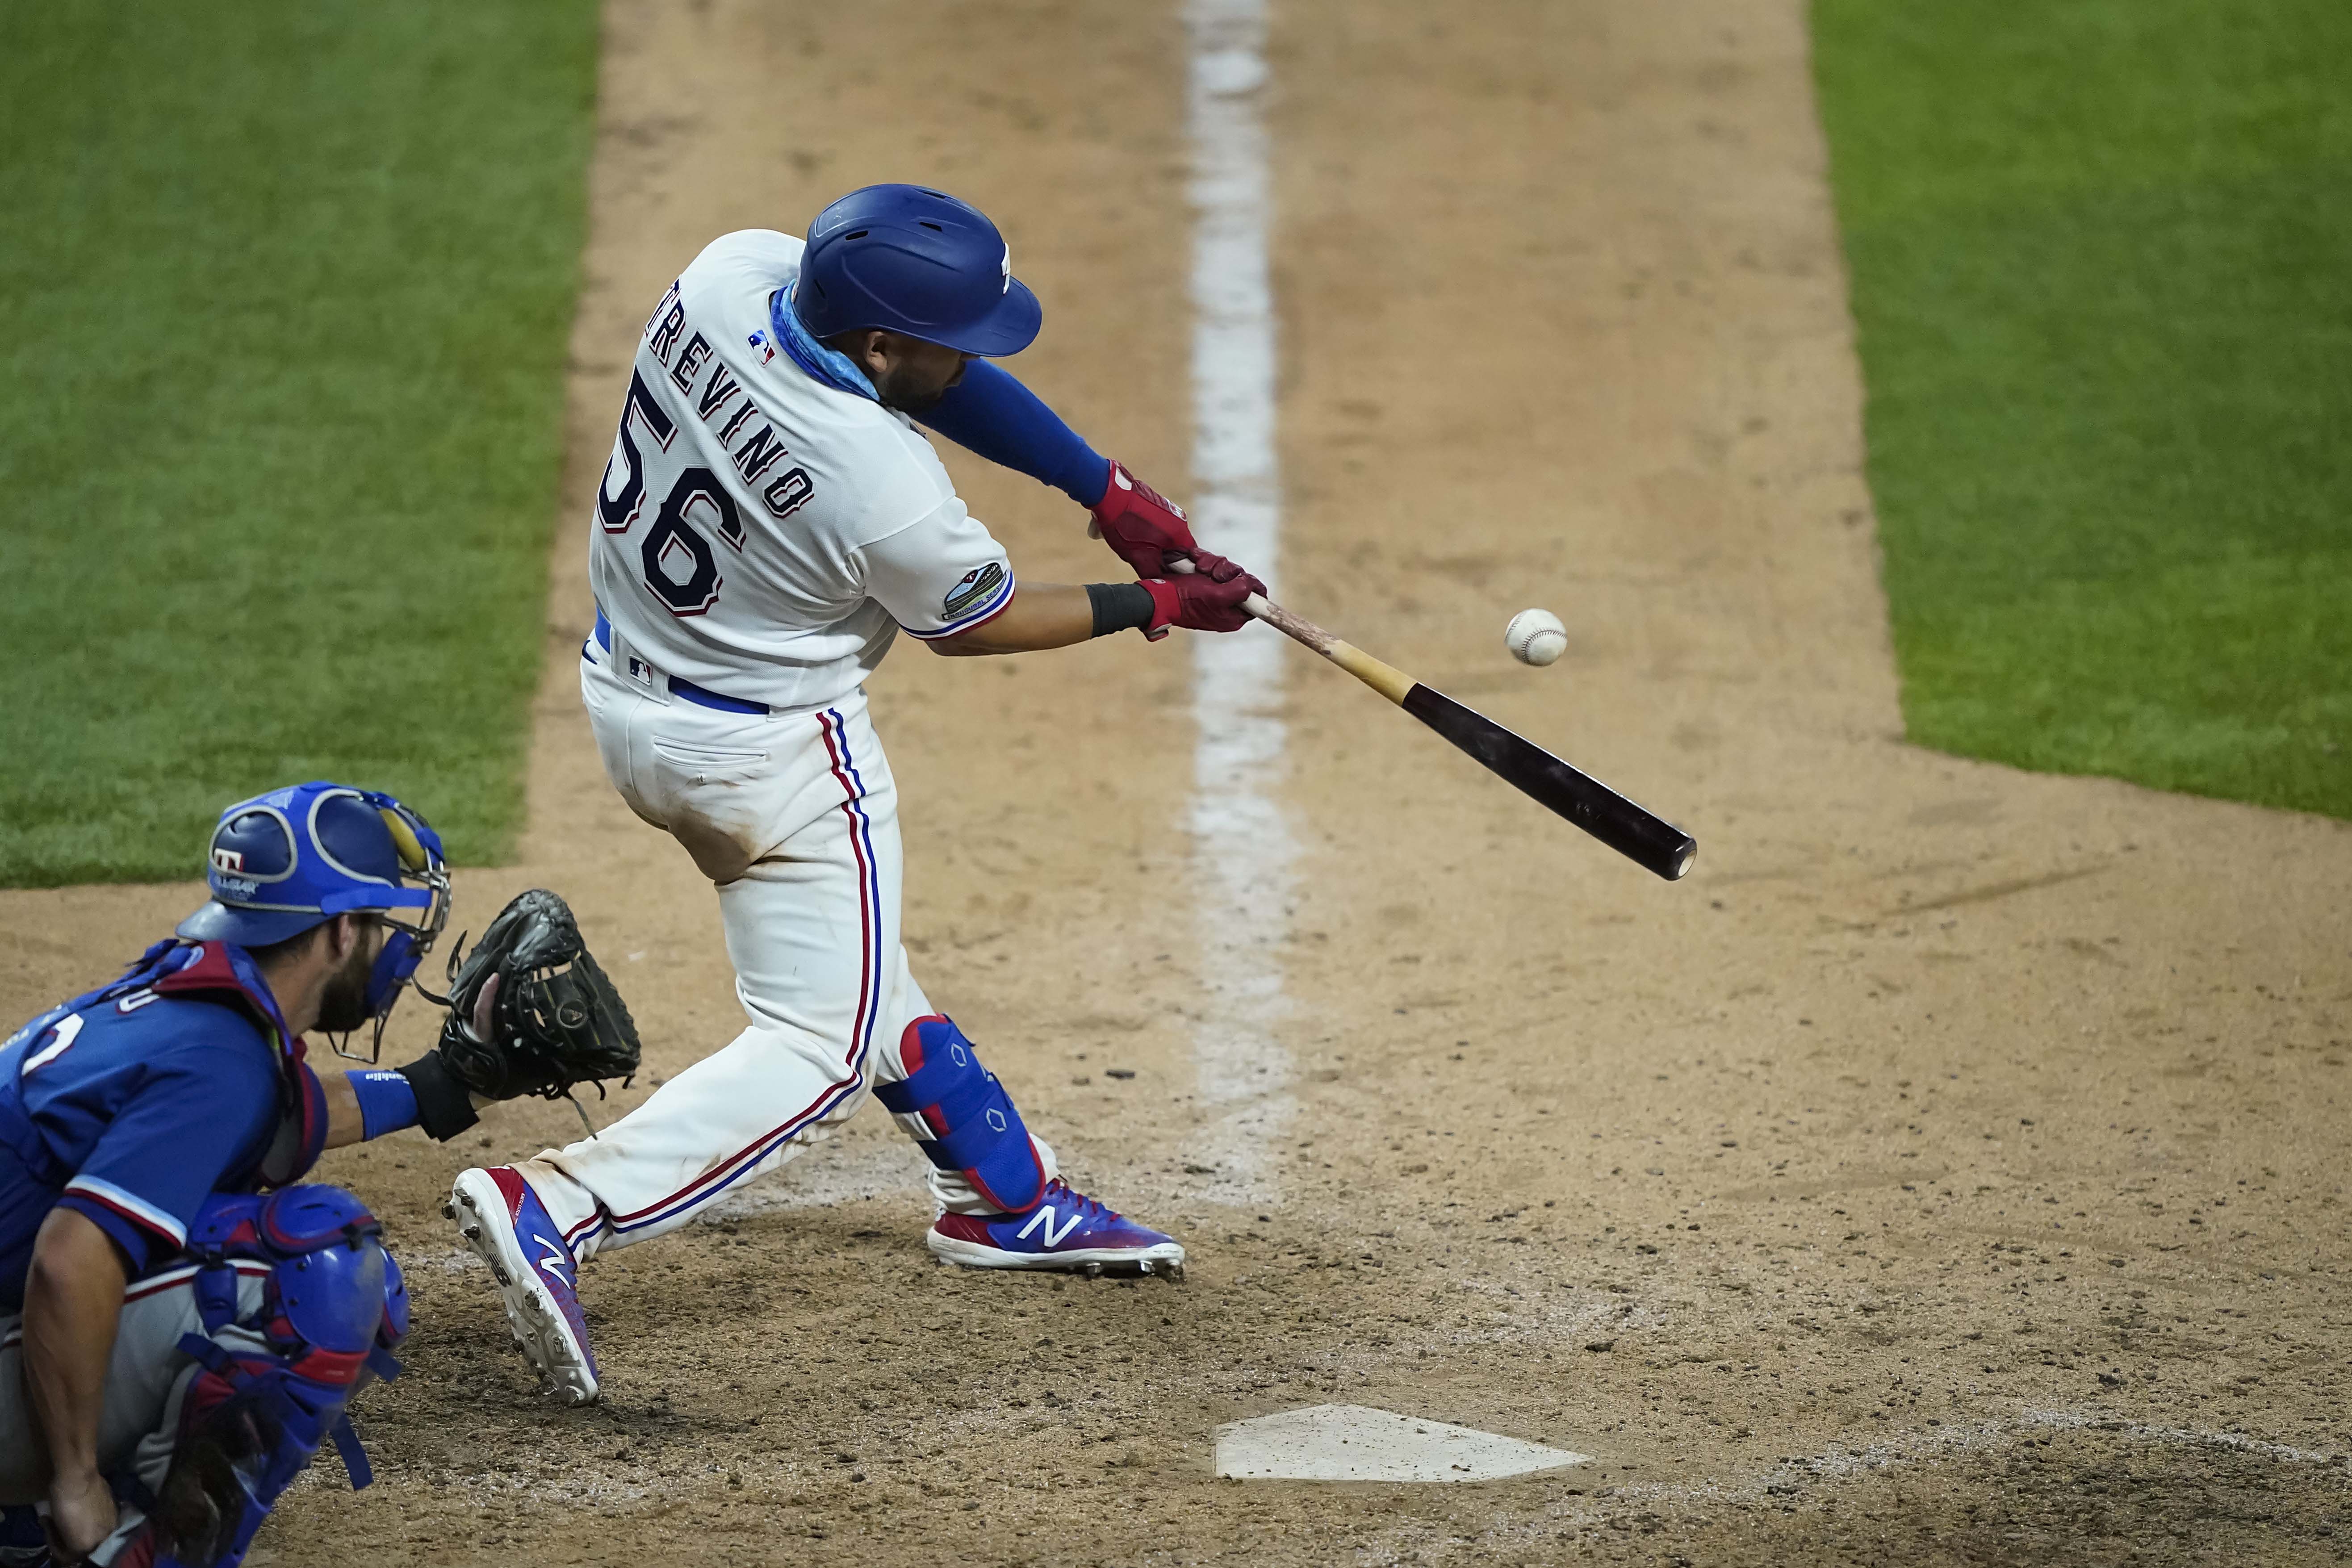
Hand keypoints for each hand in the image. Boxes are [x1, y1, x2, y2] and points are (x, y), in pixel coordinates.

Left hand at [47, 1466, 117, 1561]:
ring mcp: (112, 1521)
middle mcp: (105, 1536)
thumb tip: (65, 1537)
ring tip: (68, 1516)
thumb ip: (66, 1539)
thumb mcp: (58, 1528)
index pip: (70, 1557)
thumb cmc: (63, 1504)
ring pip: (96, 1533)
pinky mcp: (115, 1507)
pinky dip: (91, 1518)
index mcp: (88, 1544)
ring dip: (82, 1528)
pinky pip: (102, 1521)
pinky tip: (82, 1508)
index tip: (49, 1532)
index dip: (57, 1545)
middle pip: (85, 1547)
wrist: (78, 1476)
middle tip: (57, 1527)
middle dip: (70, 1538)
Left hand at [1088, 461, 1199, 576]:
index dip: (1177, 570)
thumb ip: (1152, 571)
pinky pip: (1154, 522)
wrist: (1109, 491)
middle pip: (1175, 547)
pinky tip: (1125, 530)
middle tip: (1142, 559)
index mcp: (1180, 533)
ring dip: (1150, 543)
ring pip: (1163, 534)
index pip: (1189, 559)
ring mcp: (1167, 508)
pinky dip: (1144, 529)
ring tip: (1129, 543)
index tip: (1163, 574)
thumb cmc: (1124, 524)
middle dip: (1160, 556)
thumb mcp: (1137, 556)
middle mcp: (1179, 519)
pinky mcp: (1155, 501)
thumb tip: (1159, 581)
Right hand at [1140, 552, 1265, 634]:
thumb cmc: (1186, 599)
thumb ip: (1240, 591)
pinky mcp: (1203, 583)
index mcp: (1233, 615)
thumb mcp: (1217, 596)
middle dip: (1225, 571)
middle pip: (1240, 580)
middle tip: (1212, 574)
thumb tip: (1251, 586)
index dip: (1251, 585)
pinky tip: (1193, 562)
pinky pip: (1212, 567)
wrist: (1160, 596)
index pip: (1256, 600)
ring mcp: (1214, 594)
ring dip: (1211, 564)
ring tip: (1198, 568)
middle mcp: (1226, 605)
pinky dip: (1203, 562)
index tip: (1241, 577)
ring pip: (1225, 570)